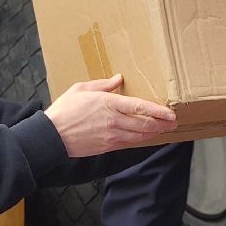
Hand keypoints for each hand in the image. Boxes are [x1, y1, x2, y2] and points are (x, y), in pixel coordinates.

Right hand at [44, 74, 176, 157]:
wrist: (52, 135)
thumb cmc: (64, 109)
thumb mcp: (82, 88)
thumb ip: (103, 84)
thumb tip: (119, 79)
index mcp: (109, 104)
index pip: (140, 107)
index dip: (158, 111)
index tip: (171, 113)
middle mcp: (114, 121)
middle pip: (145, 124)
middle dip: (162, 124)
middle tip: (174, 122)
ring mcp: (111, 136)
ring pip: (139, 136)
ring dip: (154, 133)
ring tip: (164, 129)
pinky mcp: (107, 147)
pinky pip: (128, 143)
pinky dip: (140, 140)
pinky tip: (145, 136)